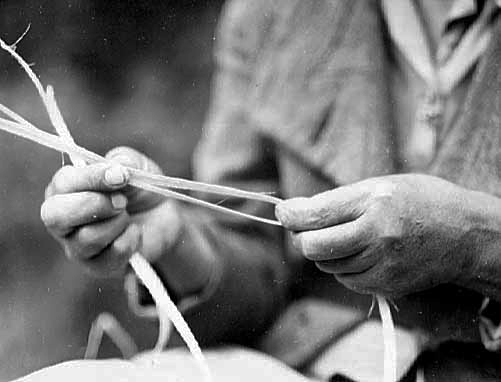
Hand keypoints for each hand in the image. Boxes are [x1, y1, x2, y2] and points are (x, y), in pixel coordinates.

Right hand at [41, 147, 180, 276]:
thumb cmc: (140, 189)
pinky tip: (136, 233)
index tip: (121, 175)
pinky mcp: (98, 267)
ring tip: (128, 216)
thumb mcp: (137, 167)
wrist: (165, 218)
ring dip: (116, 223)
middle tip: (123, 201)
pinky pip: (108, 258)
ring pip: (86, 239)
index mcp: (66, 190)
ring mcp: (78, 246)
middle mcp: (64, 220)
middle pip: (55, 216)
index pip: (63, 184)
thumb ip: (124, 160)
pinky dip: (129, 241)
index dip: (92, 178)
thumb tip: (116, 166)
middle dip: (94, 205)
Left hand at [276, 174, 476, 297]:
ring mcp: (382, 264)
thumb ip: (338, 200)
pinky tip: (361, 253)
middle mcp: (377, 235)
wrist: (466, 235)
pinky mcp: (386, 285)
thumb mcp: (380, 186)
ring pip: (326, 265)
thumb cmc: (421, 201)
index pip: (314, 214)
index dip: (290, 214)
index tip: (284, 211)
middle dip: (301, 238)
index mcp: (373, 202)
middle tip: (307, 228)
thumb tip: (294, 212)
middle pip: (312, 247)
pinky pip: (346, 279)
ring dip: (324, 252)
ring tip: (346, 237)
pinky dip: (343, 267)